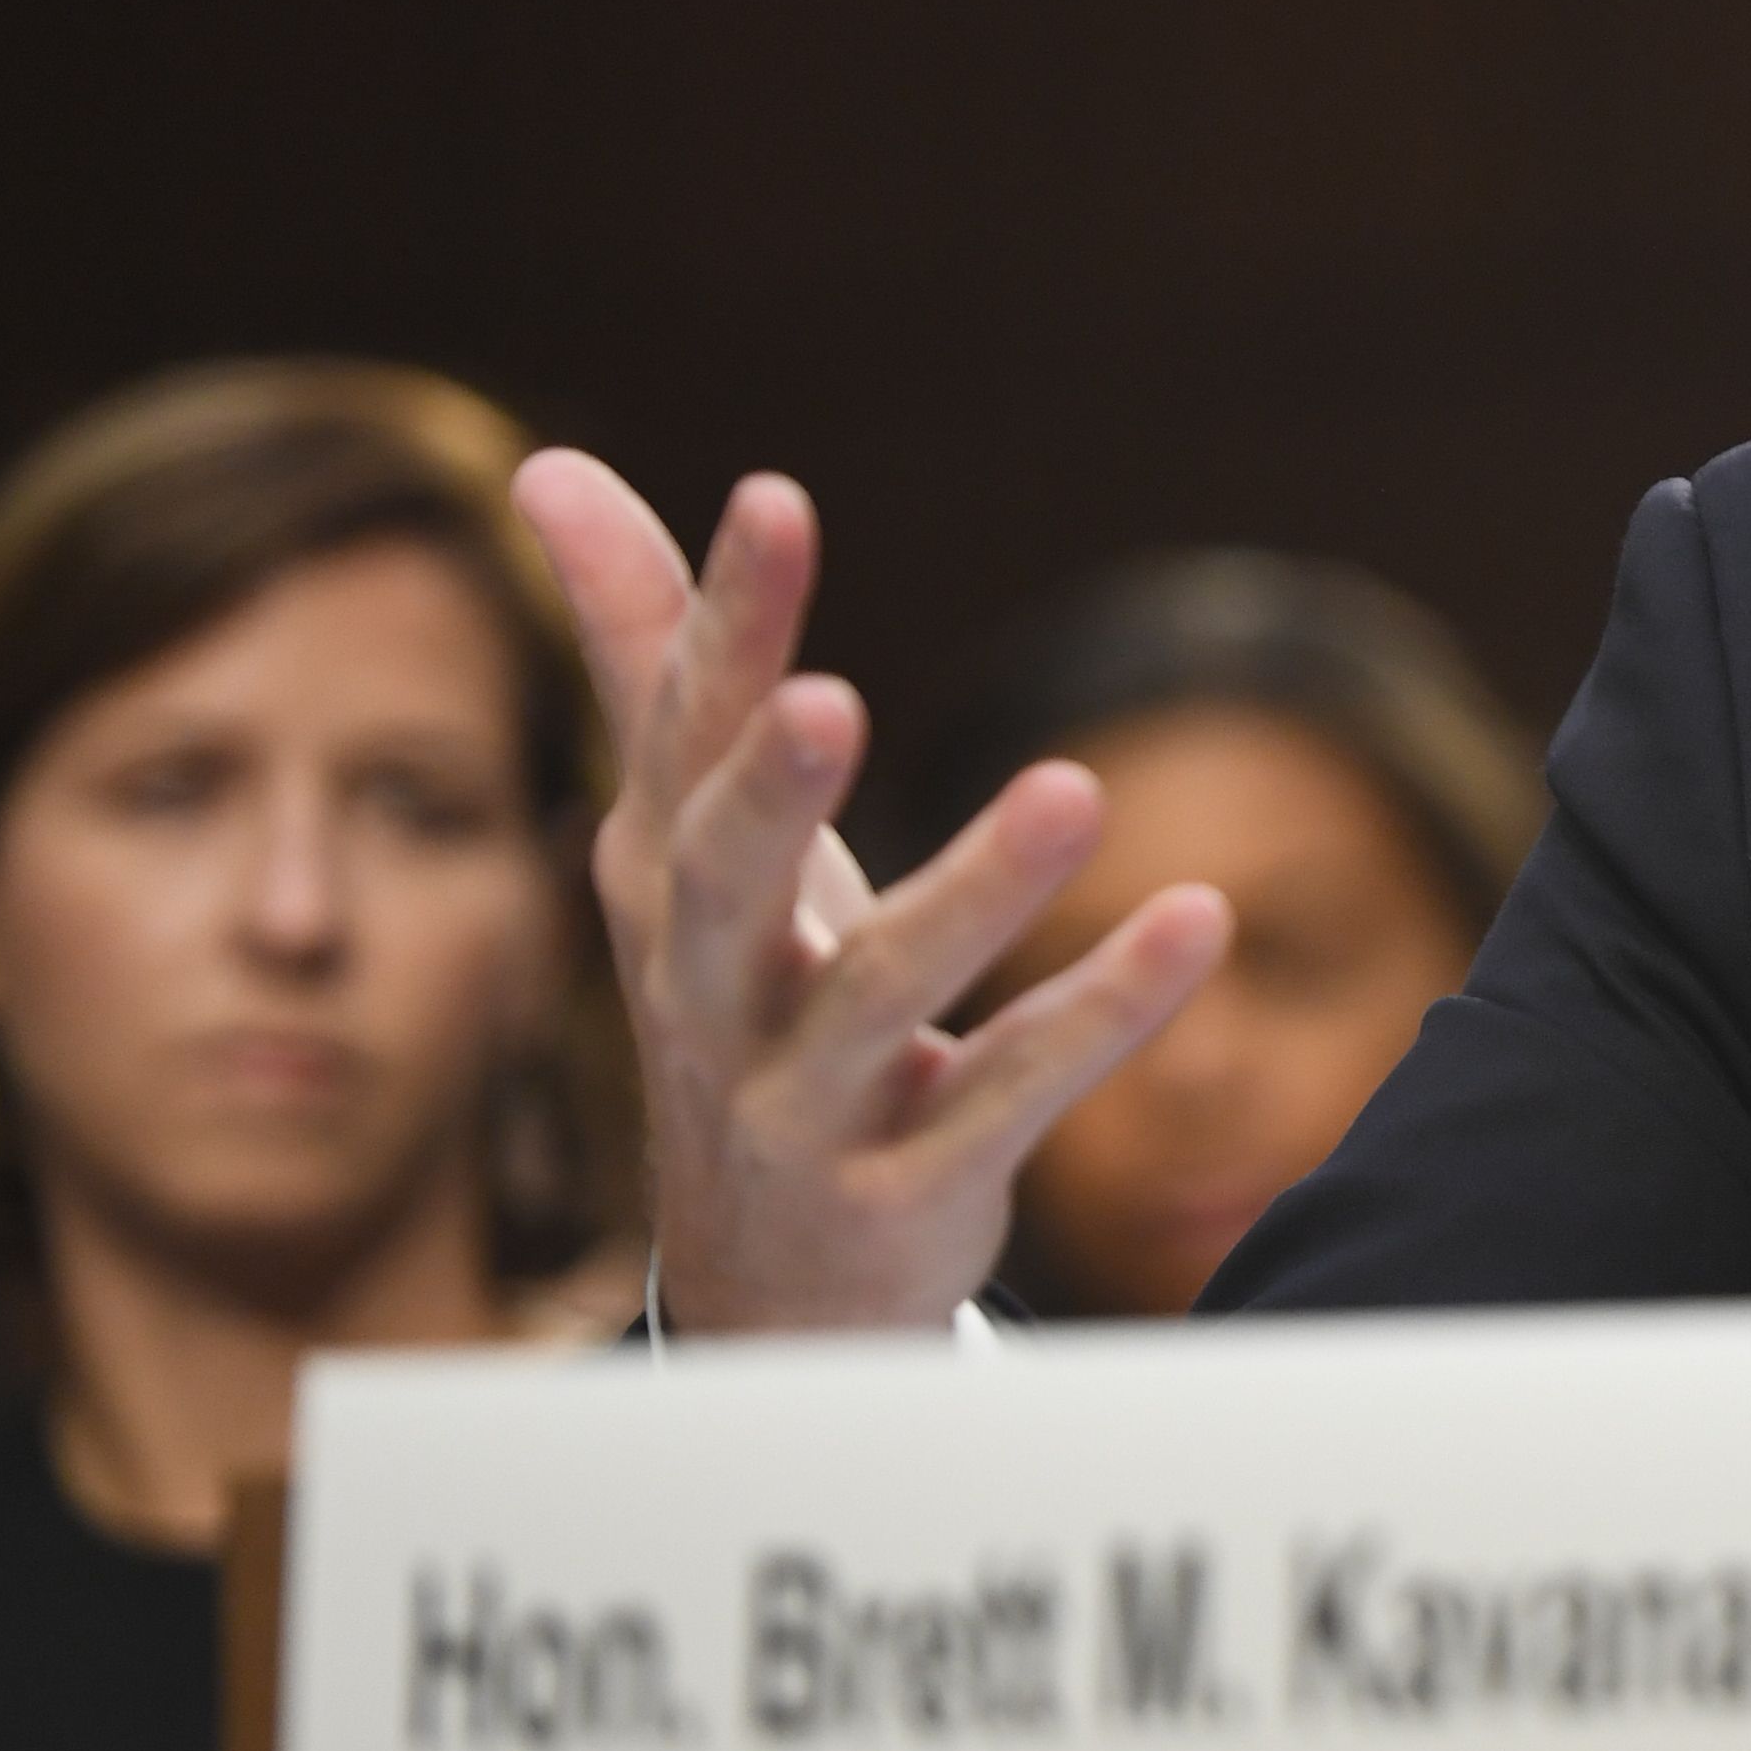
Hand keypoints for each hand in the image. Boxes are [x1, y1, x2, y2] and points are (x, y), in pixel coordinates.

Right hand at [512, 454, 1226, 1333]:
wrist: (765, 1284)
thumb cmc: (742, 999)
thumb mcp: (690, 840)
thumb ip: (648, 654)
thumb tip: (550, 466)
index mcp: (663, 885)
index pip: (684, 736)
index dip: (727, 622)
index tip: (774, 497)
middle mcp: (707, 992)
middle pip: (721, 879)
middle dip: (768, 791)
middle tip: (827, 700)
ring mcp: (798, 1103)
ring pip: (877, 998)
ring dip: (976, 893)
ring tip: (1077, 787)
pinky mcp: (905, 1191)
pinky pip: (1006, 1097)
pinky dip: (1098, 1014)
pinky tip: (1199, 922)